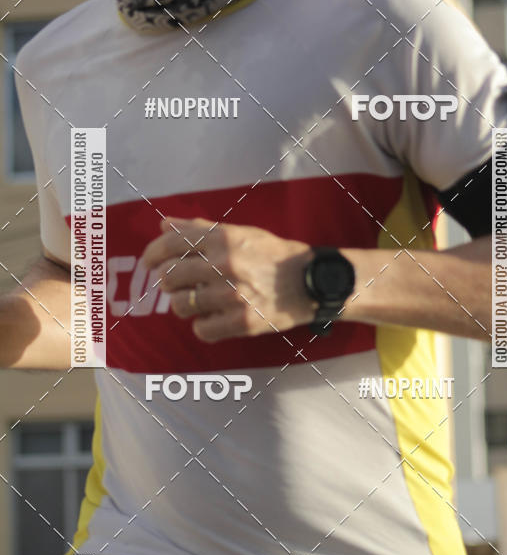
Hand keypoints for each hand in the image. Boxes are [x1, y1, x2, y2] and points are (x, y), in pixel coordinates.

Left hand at [141, 217, 314, 341]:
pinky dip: (203, 325)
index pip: (171, 243)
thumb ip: (200, 229)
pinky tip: (213, 318)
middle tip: (177, 283)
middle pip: (170, 276)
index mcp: (224, 238)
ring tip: (198, 301)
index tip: (148, 262)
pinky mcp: (242, 322)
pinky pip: (201, 329)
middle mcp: (225, 265)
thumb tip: (164, 224)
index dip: (153, 253)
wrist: (310, 282)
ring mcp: (233, 295)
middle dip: (168, 281)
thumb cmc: (273, 255)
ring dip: (184, 304)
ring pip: (180, 305)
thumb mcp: (240, 233)